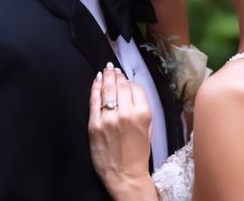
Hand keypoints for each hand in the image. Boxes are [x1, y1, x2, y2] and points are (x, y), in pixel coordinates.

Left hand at [88, 64, 152, 196]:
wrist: (124, 175)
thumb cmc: (137, 153)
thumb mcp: (149, 127)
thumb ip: (141, 107)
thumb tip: (132, 90)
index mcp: (142, 113)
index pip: (135, 87)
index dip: (130, 81)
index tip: (126, 78)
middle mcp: (126, 113)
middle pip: (121, 85)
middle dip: (117, 75)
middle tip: (113, 68)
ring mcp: (108, 118)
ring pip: (107, 89)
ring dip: (107, 77)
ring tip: (106, 70)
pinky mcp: (94, 125)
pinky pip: (94, 101)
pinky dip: (95, 88)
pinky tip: (97, 80)